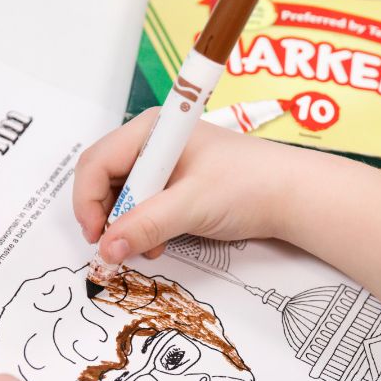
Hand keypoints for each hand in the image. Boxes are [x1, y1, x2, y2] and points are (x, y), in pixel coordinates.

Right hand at [73, 107, 317, 262]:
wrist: (292, 196)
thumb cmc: (247, 186)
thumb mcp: (191, 206)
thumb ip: (146, 226)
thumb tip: (106, 249)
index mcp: (152, 131)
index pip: (96, 162)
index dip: (87, 201)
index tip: (96, 237)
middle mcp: (153, 144)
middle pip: (105, 180)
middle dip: (106, 216)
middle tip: (114, 248)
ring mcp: (164, 165)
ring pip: (124, 197)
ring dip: (127, 226)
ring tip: (146, 247)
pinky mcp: (176, 186)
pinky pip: (144, 207)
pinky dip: (144, 229)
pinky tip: (158, 244)